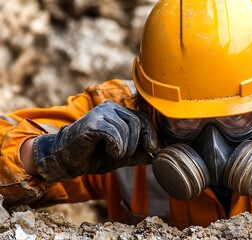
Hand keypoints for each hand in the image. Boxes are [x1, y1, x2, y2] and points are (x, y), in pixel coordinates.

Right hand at [33, 100, 157, 181]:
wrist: (67, 159)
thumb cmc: (94, 155)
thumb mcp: (121, 156)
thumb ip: (138, 153)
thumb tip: (158, 154)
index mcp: (118, 113)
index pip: (142, 118)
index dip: (150, 133)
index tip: (153, 148)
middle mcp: (110, 108)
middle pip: (137, 121)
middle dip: (138, 142)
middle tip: (129, 155)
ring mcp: (100, 113)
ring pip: (126, 128)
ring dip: (126, 147)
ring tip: (116, 154)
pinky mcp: (92, 122)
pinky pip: (114, 133)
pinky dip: (117, 146)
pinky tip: (112, 152)